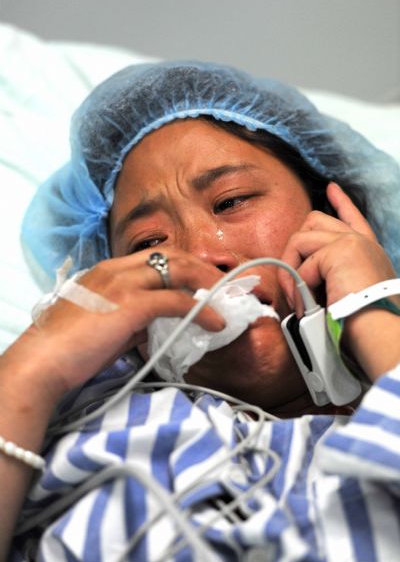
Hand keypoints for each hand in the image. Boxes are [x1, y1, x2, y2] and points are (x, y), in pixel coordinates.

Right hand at [3, 249, 224, 397]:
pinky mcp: (131, 305)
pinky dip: (202, 310)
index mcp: (109, 270)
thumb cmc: (69, 348)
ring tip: (227, 298)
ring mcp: (124, 284)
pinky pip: (177, 301)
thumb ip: (132, 316)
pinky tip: (216, 323)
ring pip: (179, 270)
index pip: (157, 256)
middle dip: (203, 267)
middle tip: (225, 283)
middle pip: (173, 255)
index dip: (186, 264)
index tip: (206, 278)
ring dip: (208, 282)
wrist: (43, 362)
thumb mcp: (104, 323)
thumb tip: (160, 323)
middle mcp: (118, 269)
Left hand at [279, 182, 399, 379]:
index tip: (331, 189)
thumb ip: (333, 278)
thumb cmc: (364, 321)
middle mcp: (361, 242)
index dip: (341, 202)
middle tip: (292, 279)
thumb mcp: (350, 292)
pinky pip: (302, 265)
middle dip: (296, 248)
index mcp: (368, 251)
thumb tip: (304, 282)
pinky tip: (309, 304)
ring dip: (290, 270)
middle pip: (314, 222)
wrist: (378, 330)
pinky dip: (299, 287)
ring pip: (300, 240)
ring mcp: (351, 243)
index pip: (353, 218)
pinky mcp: (339, 251)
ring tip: (297, 299)